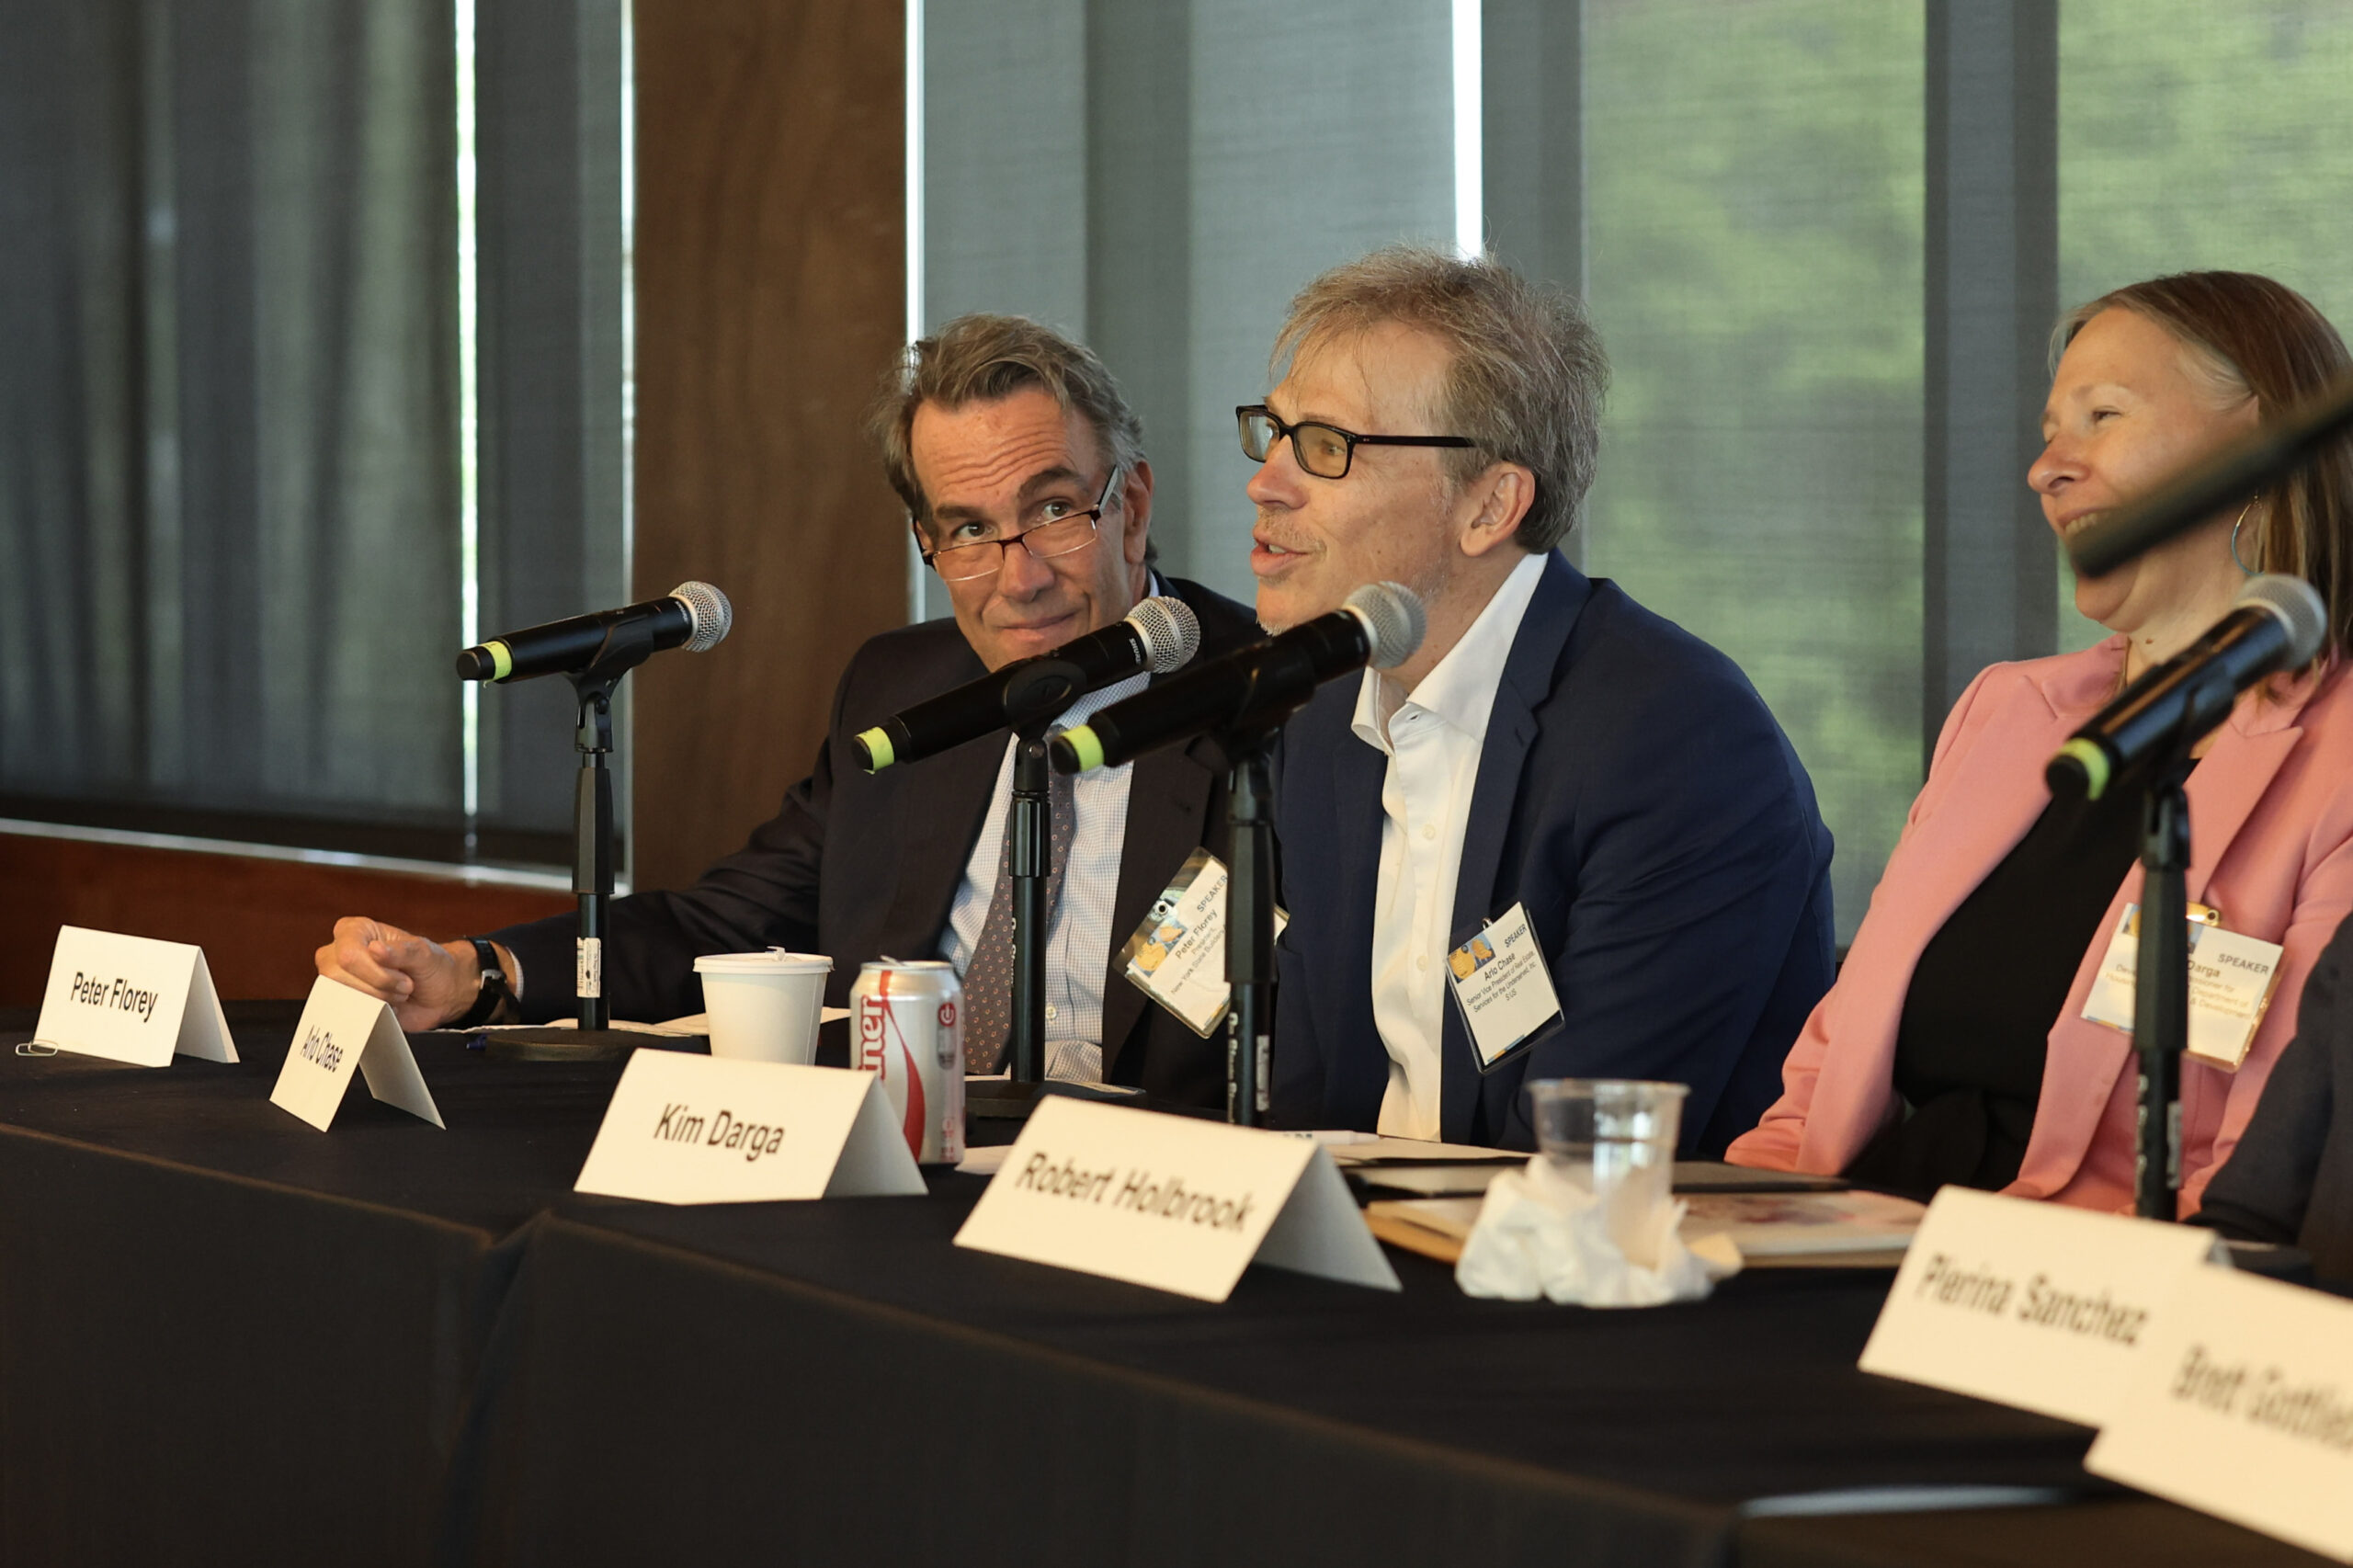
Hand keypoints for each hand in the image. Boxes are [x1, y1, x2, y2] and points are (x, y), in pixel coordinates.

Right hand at [315, 916, 479, 1032]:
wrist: (441, 994)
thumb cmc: (431, 966)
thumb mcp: (425, 953)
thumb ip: (403, 950)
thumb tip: (375, 949)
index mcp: (354, 931)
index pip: (348, 954)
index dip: (377, 972)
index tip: (404, 975)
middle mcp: (338, 953)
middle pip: (339, 977)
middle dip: (379, 987)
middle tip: (405, 986)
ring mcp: (339, 980)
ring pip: (340, 997)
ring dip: (377, 1001)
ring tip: (398, 995)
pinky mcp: (343, 1003)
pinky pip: (345, 1015)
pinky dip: (371, 1015)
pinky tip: (388, 1007)